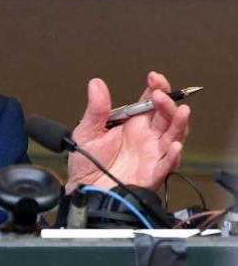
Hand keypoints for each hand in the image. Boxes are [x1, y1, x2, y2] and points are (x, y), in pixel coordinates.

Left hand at [66, 71, 189, 192]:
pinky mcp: (152, 173)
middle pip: (165, 116)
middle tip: (159, 94)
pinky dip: (172, 155)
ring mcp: (151, 154)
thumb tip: (96, 84)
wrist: (85, 188)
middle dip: (166, 103)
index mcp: (132, 124)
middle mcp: (146, 137)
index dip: (156, 88)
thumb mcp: (87, 131)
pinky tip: (173, 145)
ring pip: (173, 136)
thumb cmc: (88, 162)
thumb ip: (96, 109)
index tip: (154, 77)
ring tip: (180, 111)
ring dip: (179, 123)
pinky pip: (167, 164)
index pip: (150, 102)